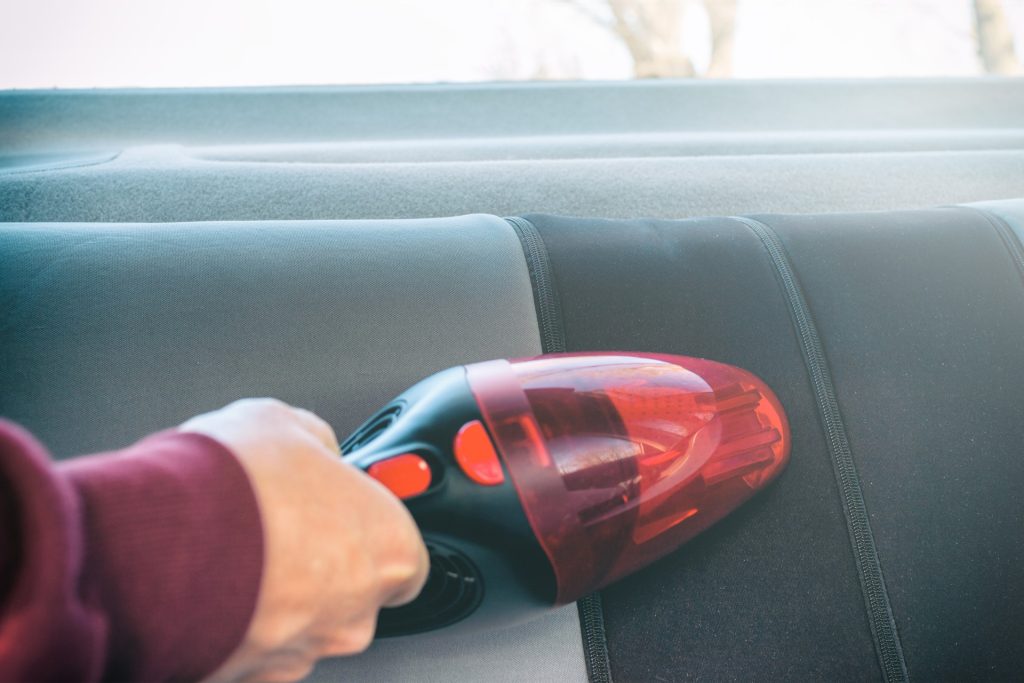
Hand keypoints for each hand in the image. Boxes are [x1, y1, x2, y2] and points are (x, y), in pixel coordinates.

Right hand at [182, 399, 428, 682]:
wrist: (150, 545)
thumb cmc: (228, 485)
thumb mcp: (284, 422)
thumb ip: (318, 443)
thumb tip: (318, 447)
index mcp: (389, 547)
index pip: (408, 556)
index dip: (371, 530)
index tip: (345, 513)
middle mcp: (356, 613)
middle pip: (354, 593)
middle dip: (319, 564)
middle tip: (278, 526)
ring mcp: (301, 653)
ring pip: (301, 624)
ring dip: (275, 595)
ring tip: (232, 551)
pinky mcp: (247, 678)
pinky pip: (252, 649)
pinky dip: (234, 622)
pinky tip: (207, 585)